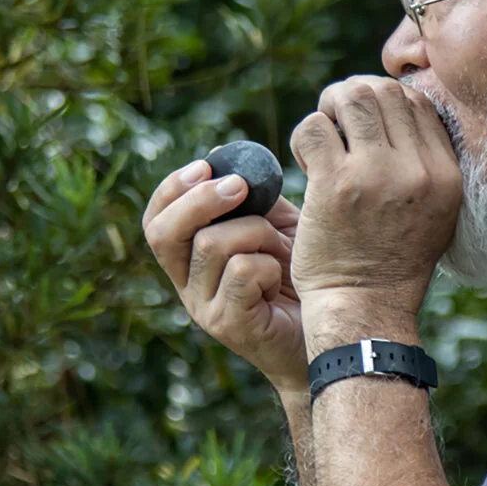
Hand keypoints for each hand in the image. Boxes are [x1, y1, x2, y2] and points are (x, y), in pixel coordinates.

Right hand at [142, 157, 307, 394]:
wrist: (331, 332)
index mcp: (190, 259)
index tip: (206, 165)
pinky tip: (282, 276)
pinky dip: (268, 262)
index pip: (155, 220)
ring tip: (282, 248)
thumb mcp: (275, 227)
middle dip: (201, 200)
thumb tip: (223, 153)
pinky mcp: (230, 325)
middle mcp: (187, 284)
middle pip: (163, 232)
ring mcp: (205, 308)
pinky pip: (241, 271)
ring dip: (256, 232)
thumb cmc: (302, 277)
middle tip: (240, 188)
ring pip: (210, 244)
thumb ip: (251, 198)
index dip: (172, 188)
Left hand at [287, 75, 461, 322]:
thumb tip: (399, 112)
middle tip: (334, 121)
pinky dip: (305, 135)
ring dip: (327, 110)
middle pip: (384, 91)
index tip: (363, 121)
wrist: (364, 310)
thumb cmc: (391, 265)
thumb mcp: (434, 215)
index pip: (418, 102)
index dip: (385, 99)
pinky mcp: (337, 185)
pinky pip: (315, 127)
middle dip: (352, 97)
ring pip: (350, 98)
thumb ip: (425, 167)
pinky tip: (304, 161)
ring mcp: (377, 175)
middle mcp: (419, 170)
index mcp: (447, 176)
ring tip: (320, 139)